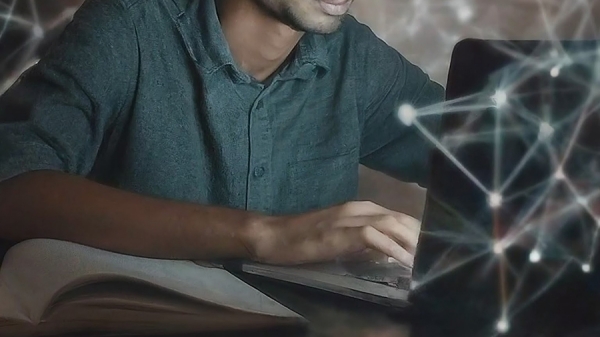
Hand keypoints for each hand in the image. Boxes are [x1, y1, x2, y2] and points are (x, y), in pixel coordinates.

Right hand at [245, 201, 420, 265]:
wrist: (274, 236)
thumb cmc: (304, 240)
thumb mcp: (340, 238)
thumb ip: (363, 242)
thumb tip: (388, 254)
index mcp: (360, 209)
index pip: (398, 217)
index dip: (418, 232)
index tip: (433, 249)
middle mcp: (358, 209)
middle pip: (400, 219)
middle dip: (422, 237)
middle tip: (438, 256)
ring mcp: (349, 218)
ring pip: (392, 224)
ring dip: (413, 243)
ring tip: (428, 261)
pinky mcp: (341, 232)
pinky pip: (374, 238)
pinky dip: (393, 250)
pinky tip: (405, 262)